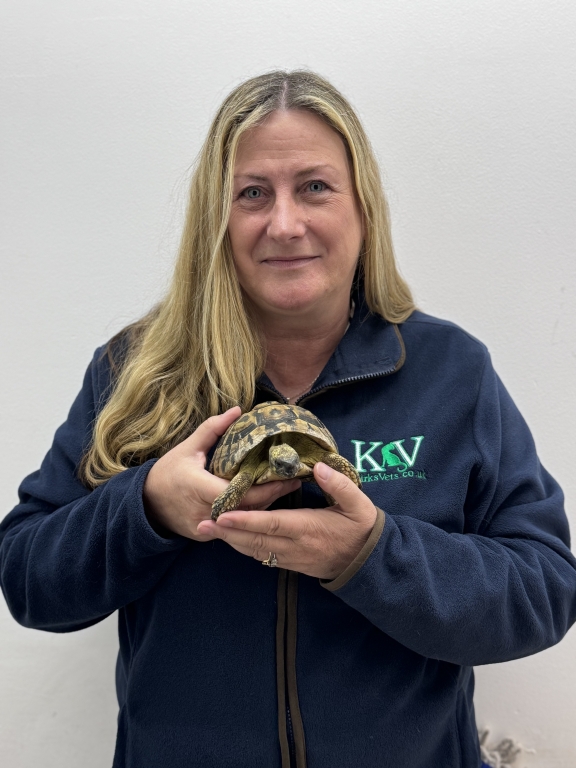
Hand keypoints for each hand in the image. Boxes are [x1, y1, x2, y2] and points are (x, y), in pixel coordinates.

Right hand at [143, 407, 300, 540]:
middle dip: (273, 496)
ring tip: (286, 490)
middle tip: (294, 482)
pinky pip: (234, 527)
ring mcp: (206, 527)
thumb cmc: (168, 472)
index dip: (265, 488)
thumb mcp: (188, 447)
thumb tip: (238, 410)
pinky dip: (249, 515)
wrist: (145, 504)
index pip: (239, 492)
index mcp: (199, 487)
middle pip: (247, 509)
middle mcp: (204, 511)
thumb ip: (213, 429)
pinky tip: (266, 504)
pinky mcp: (207, 536)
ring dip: (264, 507)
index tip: (286, 477)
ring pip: (243, 520)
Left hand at [197, 461, 378, 579]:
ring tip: (206, 530)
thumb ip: (338, 485)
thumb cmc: (361, 528)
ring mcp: (291, 557)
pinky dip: (243, 547)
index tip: (223, 515)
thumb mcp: (357, 504)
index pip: (271, 524)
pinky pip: (261, 556)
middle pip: (254, 540)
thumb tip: (319, 466)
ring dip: (229, 541)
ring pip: (254, 550)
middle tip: (200, 525)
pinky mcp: (290, 563)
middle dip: (226, 533)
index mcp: (308, 528)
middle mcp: (295, 545)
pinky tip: (229, 538)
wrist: (367, 563)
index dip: (246, 521)